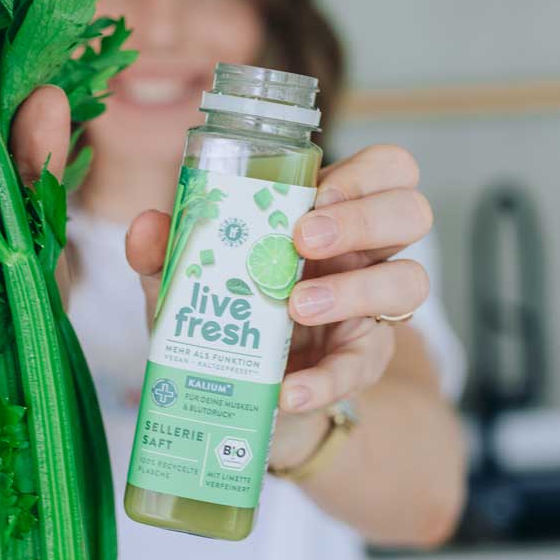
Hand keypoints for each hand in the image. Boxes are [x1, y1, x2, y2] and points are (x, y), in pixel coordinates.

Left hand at [126, 145, 432, 465]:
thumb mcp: (188, 278)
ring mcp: (371, 307)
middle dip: (363, 219)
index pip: (385, 169)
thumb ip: (164, 250)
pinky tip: (289, 389)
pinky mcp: (362, 362)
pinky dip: (325, 379)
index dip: (364, 175)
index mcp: (328, 213)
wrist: (238, 389)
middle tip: (303, 241)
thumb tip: (147, 226)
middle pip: (412, 212)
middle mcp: (363, 253)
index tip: (314, 195)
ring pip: (410, 282)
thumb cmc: (225, 309)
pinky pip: (364, 365)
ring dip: (354, 290)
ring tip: (296, 307)